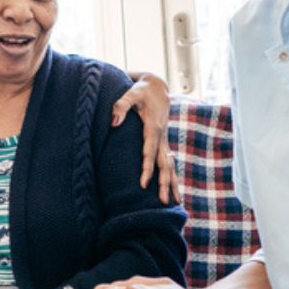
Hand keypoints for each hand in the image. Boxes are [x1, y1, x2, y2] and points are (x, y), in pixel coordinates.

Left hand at [116, 72, 177, 203]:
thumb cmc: (141, 90)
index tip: (143, 184)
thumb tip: (113, 122)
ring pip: (170, 165)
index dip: (146, 168)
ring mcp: (164, 139)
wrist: (157, 85)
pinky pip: (168, 162)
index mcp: (154, 126)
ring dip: (172, 183)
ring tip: (176, 203)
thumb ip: (121, 105)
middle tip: (163, 202)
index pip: (149, 151)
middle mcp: (162, 136)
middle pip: (164, 163)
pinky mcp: (163, 141)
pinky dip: (172, 176)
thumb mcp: (131, 93)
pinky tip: (173, 190)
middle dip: (165, 183)